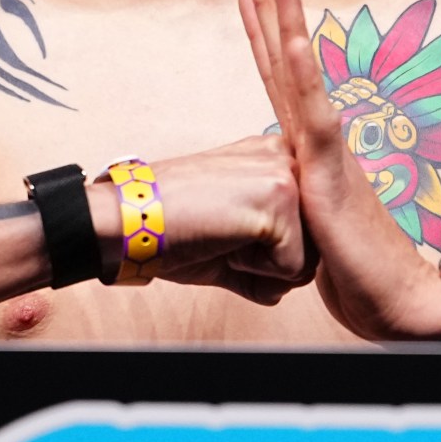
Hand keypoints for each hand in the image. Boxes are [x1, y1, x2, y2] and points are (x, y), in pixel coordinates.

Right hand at [88, 132, 314, 304]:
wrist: (128, 220)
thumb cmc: (172, 229)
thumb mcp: (232, 238)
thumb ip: (268, 251)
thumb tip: (283, 284)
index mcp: (274, 159)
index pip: (304, 230)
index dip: (264, 253)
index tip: (224, 231)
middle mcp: (285, 157)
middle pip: (312, 247)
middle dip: (269, 264)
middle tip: (221, 239)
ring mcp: (285, 174)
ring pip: (307, 260)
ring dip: (262, 269)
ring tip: (223, 238)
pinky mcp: (279, 197)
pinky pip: (291, 269)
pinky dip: (254, 272)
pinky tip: (222, 242)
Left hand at [239, 0, 440, 339]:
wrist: (399, 301)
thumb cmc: (360, 273)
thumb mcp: (311, 228)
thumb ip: (296, 200)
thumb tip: (282, 197)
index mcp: (312, 146)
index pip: (280, 76)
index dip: (263, 29)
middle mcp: (320, 136)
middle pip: (284, 55)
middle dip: (267, 0)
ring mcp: (327, 147)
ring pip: (298, 68)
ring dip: (282, 14)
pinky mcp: (331, 168)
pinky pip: (313, 108)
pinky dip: (300, 68)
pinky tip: (287, 32)